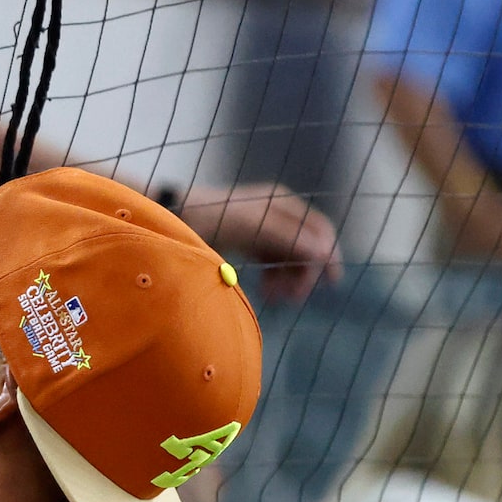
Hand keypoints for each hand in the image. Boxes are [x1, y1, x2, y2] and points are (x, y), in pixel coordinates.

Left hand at [174, 181, 341, 303]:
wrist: (172, 217)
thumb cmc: (211, 217)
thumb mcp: (251, 227)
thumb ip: (288, 237)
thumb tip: (325, 253)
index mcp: (282, 203)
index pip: (319, 230)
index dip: (328, 256)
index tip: (329, 282)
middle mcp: (278, 213)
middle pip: (307, 246)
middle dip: (303, 272)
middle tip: (291, 298)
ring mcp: (264, 227)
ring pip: (290, 257)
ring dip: (288, 278)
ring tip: (273, 297)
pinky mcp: (250, 241)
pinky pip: (274, 262)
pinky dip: (274, 277)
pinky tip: (267, 292)